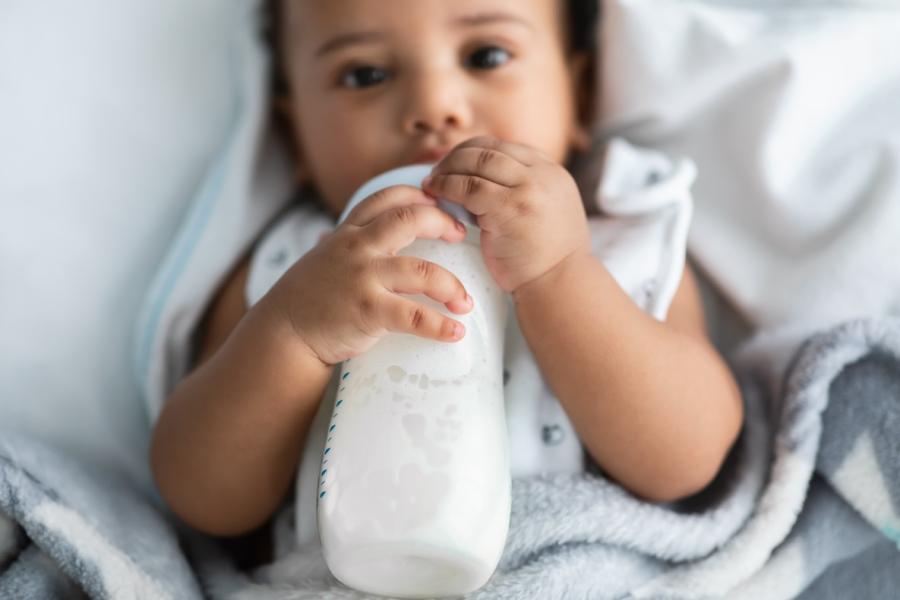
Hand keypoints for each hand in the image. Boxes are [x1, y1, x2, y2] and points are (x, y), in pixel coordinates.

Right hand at [263, 186, 472, 365]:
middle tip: (461, 235)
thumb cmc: (309, 297)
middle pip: (409, 218)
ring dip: (452, 286)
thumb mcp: (325, 257)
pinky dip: (440, 325)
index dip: (419, 195)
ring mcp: (362, 278)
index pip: (387, 197)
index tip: (442, 203)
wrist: (283, 333)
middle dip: (442, 222)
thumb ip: (346, 242)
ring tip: (465, 302)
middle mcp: (356, 248)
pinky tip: (456, 332)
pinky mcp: (367, 311)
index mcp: (348, 233)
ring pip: (421, 271)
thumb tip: (355, 229)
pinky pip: (414, 316)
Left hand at [423, 136, 589, 294]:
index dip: (472, 152)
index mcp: (551, 171)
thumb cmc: (546, 257)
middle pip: (488, 149)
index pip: (503, 147)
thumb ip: (523, 190)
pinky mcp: (510, 208)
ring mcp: (528, 189)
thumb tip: (480, 179)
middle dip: (456, 156)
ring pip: (477, 162)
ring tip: (431, 182)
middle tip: (437, 172)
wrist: (560, 285)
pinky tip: (435, 194)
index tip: (453, 165)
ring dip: (448, 169)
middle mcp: (543, 174)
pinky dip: (447, 187)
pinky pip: (469, 187)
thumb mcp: (546, 210)